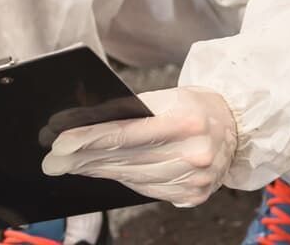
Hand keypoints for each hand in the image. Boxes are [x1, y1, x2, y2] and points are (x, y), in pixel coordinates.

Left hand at [41, 87, 238, 206]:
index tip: (60, 144)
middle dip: (84, 160)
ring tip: (73, 166)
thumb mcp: (166, 96)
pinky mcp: (195, 195)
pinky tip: (105, 173)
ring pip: (134, 178)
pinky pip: (148, 190)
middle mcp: (193, 153)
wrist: (235, 126)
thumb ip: (131, 109)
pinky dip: (124, 180)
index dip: (89, 140)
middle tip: (53, 161)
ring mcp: (196, 178)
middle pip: (125, 159)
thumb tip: (86, 122)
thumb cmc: (193, 106)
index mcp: (185, 121)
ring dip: (99, 172)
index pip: (125, 133)